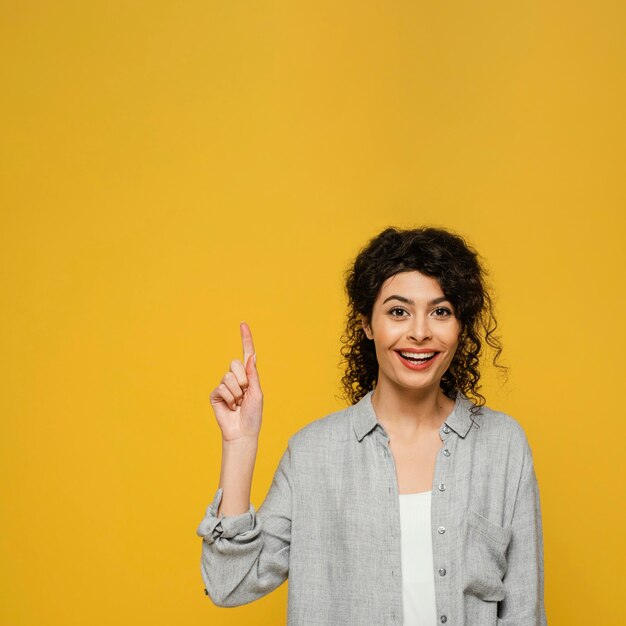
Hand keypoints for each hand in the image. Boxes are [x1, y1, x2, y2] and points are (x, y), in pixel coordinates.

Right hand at [209, 322, 262, 442]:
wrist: (242, 432)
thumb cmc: (253, 414)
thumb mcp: (257, 393)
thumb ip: (254, 374)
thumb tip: (252, 355)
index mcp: (248, 375)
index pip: (246, 353)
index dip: (245, 339)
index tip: (243, 324)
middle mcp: (235, 377)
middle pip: (235, 364)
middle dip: (243, 381)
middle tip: (245, 395)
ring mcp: (224, 385)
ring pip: (228, 377)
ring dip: (237, 393)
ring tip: (238, 403)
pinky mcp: (215, 394)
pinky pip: (221, 388)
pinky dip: (229, 399)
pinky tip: (230, 407)